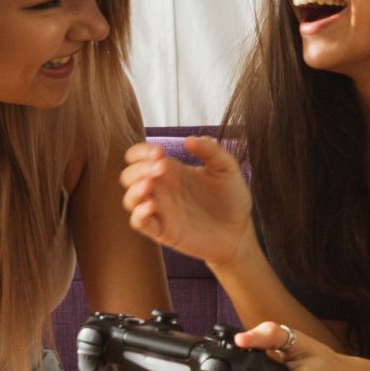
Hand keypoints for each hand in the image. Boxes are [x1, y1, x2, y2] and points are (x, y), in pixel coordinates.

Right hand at [120, 137, 253, 266]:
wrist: (240, 231)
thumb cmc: (232, 198)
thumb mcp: (227, 169)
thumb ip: (211, 151)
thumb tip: (189, 139)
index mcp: (172, 171)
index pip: (140, 157)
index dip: (141, 151)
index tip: (159, 152)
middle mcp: (162, 189)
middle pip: (130, 175)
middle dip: (139, 168)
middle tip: (161, 167)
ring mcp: (160, 210)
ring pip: (130, 199)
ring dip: (135, 189)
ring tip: (150, 183)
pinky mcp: (163, 230)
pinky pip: (139, 223)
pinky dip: (139, 214)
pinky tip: (152, 206)